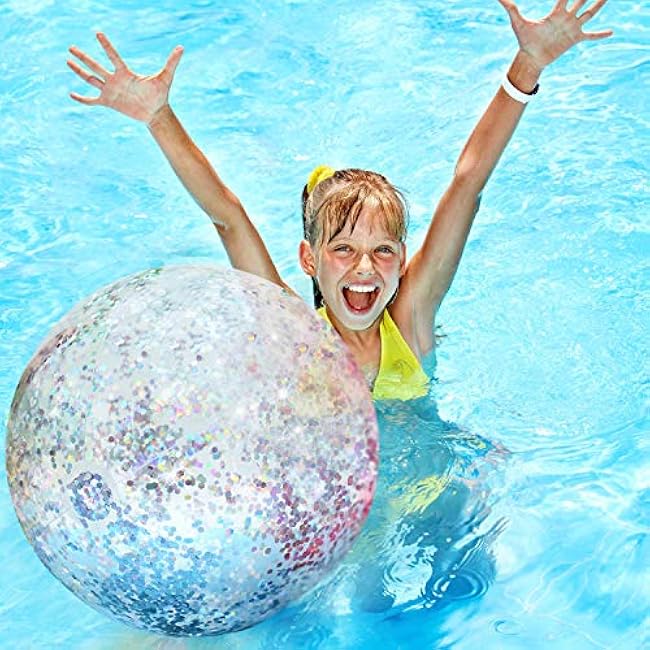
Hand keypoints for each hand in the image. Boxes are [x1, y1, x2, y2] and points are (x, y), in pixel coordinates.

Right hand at [67, 33, 182, 123]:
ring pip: (91, 79)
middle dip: (83, 57)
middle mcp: (115, 79)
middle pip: (95, 66)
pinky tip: (71, 94)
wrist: (156, 112)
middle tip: (71, 47)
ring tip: (67, 61)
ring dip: (79, 71)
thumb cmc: (160, 95)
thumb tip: (181, 48)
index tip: (97, 33)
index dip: (106, 45)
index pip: (113, 56)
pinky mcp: (109, 102)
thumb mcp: (165, 78)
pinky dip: (82, 99)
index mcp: (125, 72)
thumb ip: (171, 63)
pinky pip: (92, 101)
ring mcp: (111, 91)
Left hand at [497, 0, 612, 71]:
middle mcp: (566, 17)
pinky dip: (600, 35)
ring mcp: (572, 28)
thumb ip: (510, 8)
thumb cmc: (524, 39)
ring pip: (590, 13)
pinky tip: (611, 31)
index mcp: (556, 12)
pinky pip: (590, 36)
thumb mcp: (517, 22)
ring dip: (599, 4)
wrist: (530, 58)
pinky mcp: (574, 40)